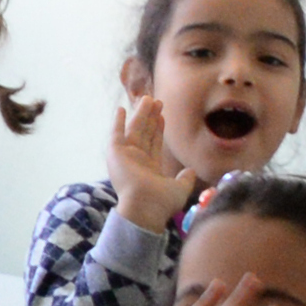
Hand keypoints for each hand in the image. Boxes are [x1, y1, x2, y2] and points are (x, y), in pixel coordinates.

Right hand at [107, 88, 190, 235]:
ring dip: (140, 114)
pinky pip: (116, 134)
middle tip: (156, 100)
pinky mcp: (115, 154)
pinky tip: (121, 109)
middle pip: (145, 133)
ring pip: (134, 130)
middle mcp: (137, 161)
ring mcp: (126, 157)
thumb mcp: (180, 189)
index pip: (154, 143)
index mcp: (150, 168)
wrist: (145, 207)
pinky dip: (118, 122)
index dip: (158, 129)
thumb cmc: (162, 203)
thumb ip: (185, 179)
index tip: (162, 115)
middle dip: (150, 117)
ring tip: (148, 98)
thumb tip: (190, 171)